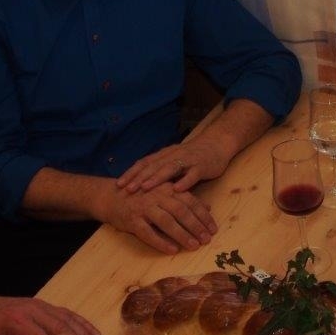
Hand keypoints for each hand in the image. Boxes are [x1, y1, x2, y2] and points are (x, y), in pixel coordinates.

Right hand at [102, 181, 218, 253]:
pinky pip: (148, 232)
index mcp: (167, 188)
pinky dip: (160, 242)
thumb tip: (208, 207)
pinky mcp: (132, 220)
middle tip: (207, 239)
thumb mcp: (165, 193)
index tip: (213, 229)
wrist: (110, 196)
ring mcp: (144, 208)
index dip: (203, 216)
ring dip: (182, 235)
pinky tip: (171, 250)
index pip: (190, 201)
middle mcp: (157, 196)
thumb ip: (186, 199)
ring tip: (194, 246)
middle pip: (181, 211)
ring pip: (167, 221)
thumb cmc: (142, 196)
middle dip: (196, 226)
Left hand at [116, 139, 232, 193]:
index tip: (119, 184)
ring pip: (170, 168)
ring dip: (157, 178)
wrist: (217, 143)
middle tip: (127, 189)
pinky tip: (177, 190)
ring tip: (146, 188)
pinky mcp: (202, 166)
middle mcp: (173, 156)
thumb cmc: (193, 156)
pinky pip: (192, 174)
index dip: (132, 173)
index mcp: (165, 155)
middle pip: (154, 166)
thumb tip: (140, 185)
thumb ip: (160, 170)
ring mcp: (188, 160)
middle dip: (139, 178)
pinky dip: (185, 182)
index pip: (145, 163)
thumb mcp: (174, 160)